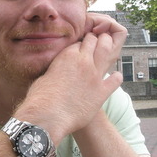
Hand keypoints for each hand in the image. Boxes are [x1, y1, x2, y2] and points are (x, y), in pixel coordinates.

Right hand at [18, 14, 125, 140]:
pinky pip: (116, 79)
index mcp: (67, 56)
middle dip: (97, 40)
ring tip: (107, 52)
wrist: (48, 116)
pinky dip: (116, 77)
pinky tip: (115, 77)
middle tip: (97, 45)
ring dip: (108, 48)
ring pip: (107, 51)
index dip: (82, 44)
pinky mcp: (102, 92)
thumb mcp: (45, 75)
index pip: (80, 42)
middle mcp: (83, 61)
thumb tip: (56, 72)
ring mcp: (95, 75)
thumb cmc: (40, 97)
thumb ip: (55, 69)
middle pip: (95, 41)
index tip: (82, 48)